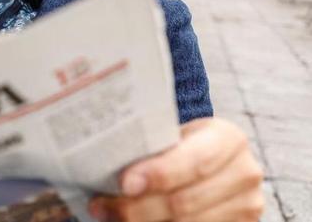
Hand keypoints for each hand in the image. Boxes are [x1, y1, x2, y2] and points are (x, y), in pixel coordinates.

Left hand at [89, 118, 263, 221]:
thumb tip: (105, 159)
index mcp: (229, 139)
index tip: (124, 183)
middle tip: (100, 205)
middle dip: (136, 208)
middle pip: (184, 202)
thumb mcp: (174, 133)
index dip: (159, 174)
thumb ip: (151, 144)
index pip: (193, 162)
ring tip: (108, 216)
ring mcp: (247, 208)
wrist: (211, 162)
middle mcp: (245, 174)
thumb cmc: (181, 144)